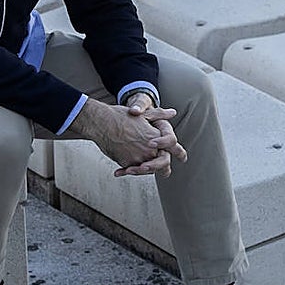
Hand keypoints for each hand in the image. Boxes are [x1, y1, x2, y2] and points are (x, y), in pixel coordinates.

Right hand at [70, 97, 185, 177]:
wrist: (101, 123)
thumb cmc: (121, 116)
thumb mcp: (143, 114)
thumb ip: (159, 114)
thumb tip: (172, 112)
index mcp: (156, 137)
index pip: (172, 147)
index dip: (179, 153)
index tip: (182, 157)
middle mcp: (150, 150)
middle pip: (162, 164)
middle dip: (162, 168)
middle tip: (164, 171)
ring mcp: (139, 158)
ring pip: (148, 169)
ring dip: (146, 169)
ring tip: (142, 168)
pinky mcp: (127, 164)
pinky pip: (132, 170)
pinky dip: (130, 170)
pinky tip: (123, 170)